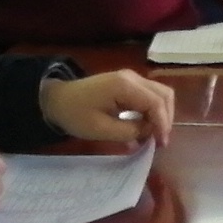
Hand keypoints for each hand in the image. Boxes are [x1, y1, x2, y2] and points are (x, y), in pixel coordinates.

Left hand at [42, 69, 175, 145]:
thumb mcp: (100, 129)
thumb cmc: (75, 114)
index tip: (161, 145)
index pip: (156, 103)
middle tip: (159, 141)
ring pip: (160, 94)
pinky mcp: (128, 84)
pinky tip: (146, 126)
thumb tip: (150, 134)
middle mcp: (133, 78)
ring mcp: (131, 78)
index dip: (162, 124)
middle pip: (164, 95)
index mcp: (125, 86)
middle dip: (166, 118)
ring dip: (161, 114)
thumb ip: (129, 131)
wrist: (56, 99)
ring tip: (154, 135)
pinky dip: (153, 111)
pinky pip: (150, 95)